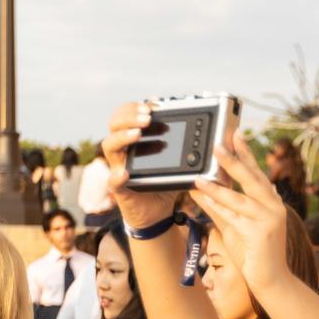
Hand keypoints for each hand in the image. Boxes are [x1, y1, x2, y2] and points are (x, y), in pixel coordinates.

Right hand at [102, 102, 183, 230]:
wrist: (157, 213)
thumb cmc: (164, 185)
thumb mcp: (176, 163)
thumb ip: (185, 149)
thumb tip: (208, 136)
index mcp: (133, 141)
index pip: (126, 115)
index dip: (136, 107)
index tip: (154, 104)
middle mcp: (122, 151)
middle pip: (114, 124)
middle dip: (130, 116)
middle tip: (147, 117)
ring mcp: (118, 167)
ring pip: (110, 145)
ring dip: (123, 136)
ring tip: (138, 133)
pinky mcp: (119, 188)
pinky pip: (113, 181)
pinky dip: (117, 176)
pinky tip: (125, 173)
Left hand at [188, 125, 300, 299]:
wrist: (271, 281)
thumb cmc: (255, 253)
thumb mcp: (237, 226)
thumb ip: (222, 207)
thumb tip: (202, 189)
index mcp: (271, 202)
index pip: (256, 173)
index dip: (246, 153)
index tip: (235, 133)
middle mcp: (273, 207)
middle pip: (252, 178)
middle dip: (234, 160)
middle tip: (217, 144)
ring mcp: (268, 220)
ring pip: (239, 198)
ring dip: (217, 186)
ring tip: (198, 176)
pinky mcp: (260, 233)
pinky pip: (234, 217)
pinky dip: (217, 206)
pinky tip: (203, 197)